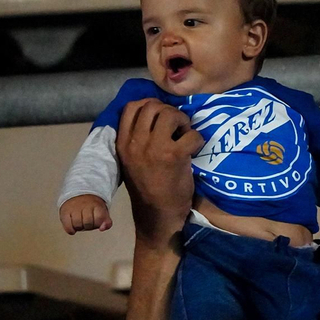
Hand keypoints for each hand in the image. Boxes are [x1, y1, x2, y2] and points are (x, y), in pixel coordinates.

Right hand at [60, 194, 111, 233]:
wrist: (78, 194)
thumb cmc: (92, 207)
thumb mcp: (103, 212)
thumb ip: (107, 222)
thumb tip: (102, 229)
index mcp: (96, 204)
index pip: (99, 218)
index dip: (98, 223)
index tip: (96, 220)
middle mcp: (85, 205)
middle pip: (88, 223)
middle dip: (89, 226)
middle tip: (87, 222)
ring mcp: (74, 208)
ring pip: (77, 225)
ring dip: (79, 228)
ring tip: (80, 223)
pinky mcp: (64, 212)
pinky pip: (68, 226)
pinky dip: (71, 230)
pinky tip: (73, 229)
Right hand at [115, 99, 201, 245]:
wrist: (157, 215)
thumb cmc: (148, 186)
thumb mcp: (133, 159)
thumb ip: (138, 138)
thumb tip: (156, 112)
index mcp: (122, 143)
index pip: (131, 107)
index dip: (150, 104)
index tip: (162, 115)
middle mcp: (135, 142)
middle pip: (153, 106)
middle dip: (169, 111)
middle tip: (178, 126)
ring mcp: (154, 148)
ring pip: (171, 114)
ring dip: (184, 122)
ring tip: (185, 135)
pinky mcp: (174, 155)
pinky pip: (192, 134)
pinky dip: (197, 139)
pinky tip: (194, 150)